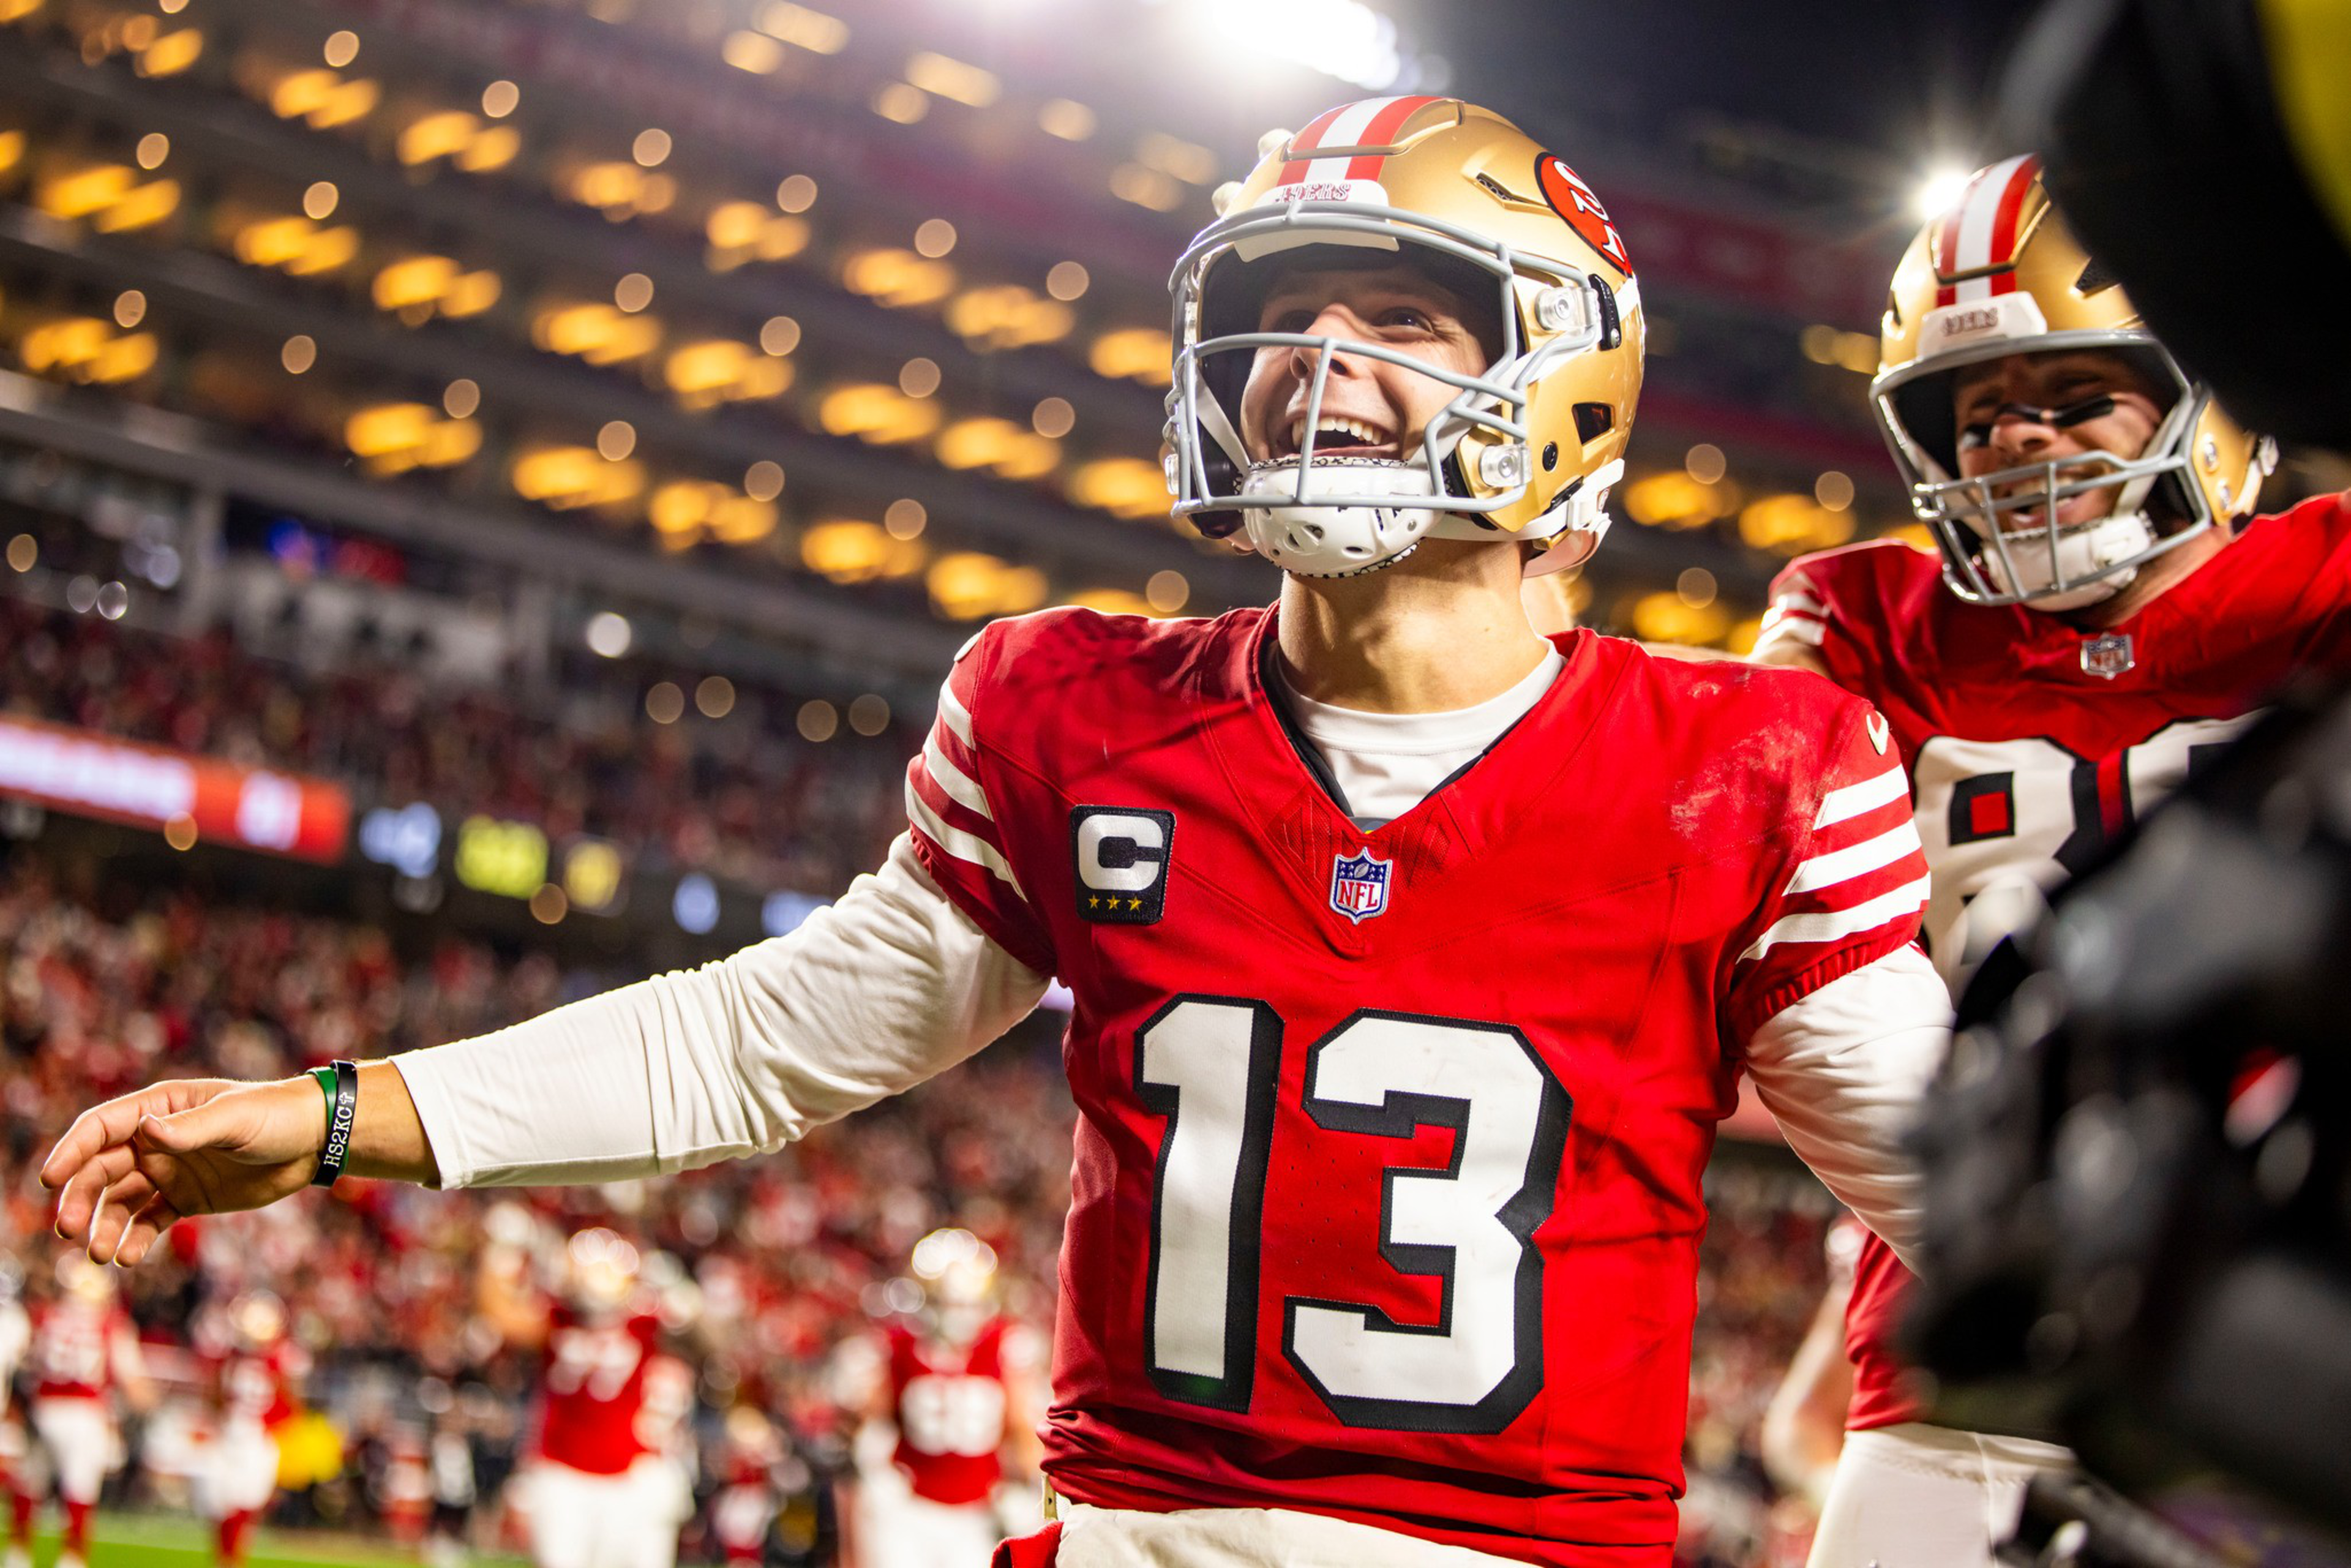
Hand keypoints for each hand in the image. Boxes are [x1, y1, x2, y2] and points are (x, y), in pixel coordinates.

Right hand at [41, 1077, 329, 1264]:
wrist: (315, 1141)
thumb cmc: (276, 1116)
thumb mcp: (235, 1118)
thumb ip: (190, 1129)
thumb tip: (146, 1131)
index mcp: (160, 1108)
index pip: (100, 1128)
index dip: (71, 1152)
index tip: (48, 1180)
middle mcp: (156, 1140)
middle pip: (100, 1171)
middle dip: (79, 1200)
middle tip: (69, 1231)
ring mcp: (169, 1171)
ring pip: (119, 1202)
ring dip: (104, 1227)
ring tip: (99, 1255)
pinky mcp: (187, 1199)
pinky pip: (149, 1222)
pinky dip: (135, 1240)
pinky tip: (127, 1258)